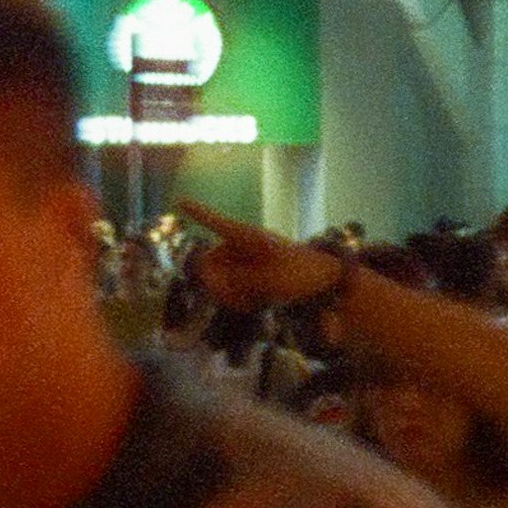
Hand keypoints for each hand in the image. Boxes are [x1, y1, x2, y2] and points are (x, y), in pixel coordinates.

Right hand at [177, 200, 348, 314]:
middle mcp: (241, 247)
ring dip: (228, 294)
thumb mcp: (268, 279)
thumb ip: (235, 281)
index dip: (196, 212)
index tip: (178, 202)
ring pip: (218, 278)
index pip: (215, 222)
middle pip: (209, 262)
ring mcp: (246, 262)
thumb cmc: (301, 273)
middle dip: (215, 282)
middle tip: (233, 298)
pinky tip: (253, 305)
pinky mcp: (251, 277)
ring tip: (250, 303)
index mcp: (246, 237)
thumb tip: (208, 281)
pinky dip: (237, 298)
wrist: (329, 284)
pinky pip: (231, 288)